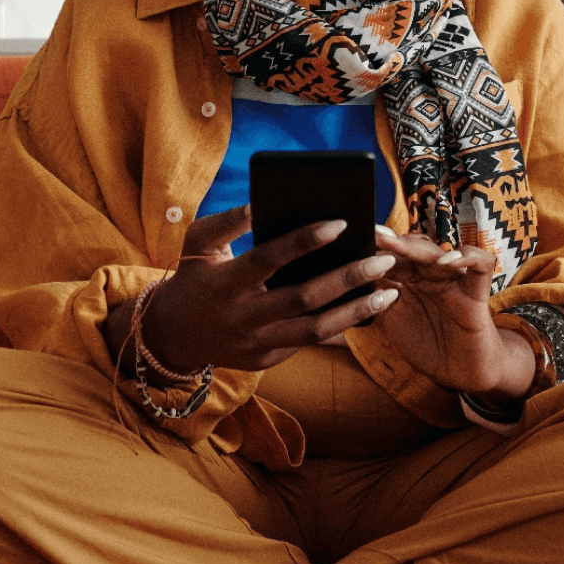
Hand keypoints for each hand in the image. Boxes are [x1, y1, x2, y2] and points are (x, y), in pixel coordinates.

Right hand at [143, 205, 399, 377]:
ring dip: (356, 311)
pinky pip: (310, 342)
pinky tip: (367, 308)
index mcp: (225, 283)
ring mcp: (256, 344)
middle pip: (303, 298)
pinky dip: (341, 325)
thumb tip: (263, 203)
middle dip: (348, 278)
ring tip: (389, 292)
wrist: (174, 334)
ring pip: (315, 330)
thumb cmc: (194, 275)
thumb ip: (228, 221)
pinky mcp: (267, 360)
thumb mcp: (198, 242)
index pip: (268, 259)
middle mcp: (242, 317)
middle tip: (383, 259)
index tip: (341, 223)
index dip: (303, 242)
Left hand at [369, 226, 535, 401]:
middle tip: (373, 234)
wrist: (460, 374)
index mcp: (411, 279)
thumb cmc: (427, 344)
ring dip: (418, 248)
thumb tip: (345, 279)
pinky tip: (448, 261)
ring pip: (440, 252)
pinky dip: (468, 257)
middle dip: (392, 242)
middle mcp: (432, 274)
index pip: (393, 256)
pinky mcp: (477, 293)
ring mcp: (455, 281)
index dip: (375, 249)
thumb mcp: (393, 319)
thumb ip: (374, 298)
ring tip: (398, 245)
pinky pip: (481, 265)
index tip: (355, 240)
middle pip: (414, 249)